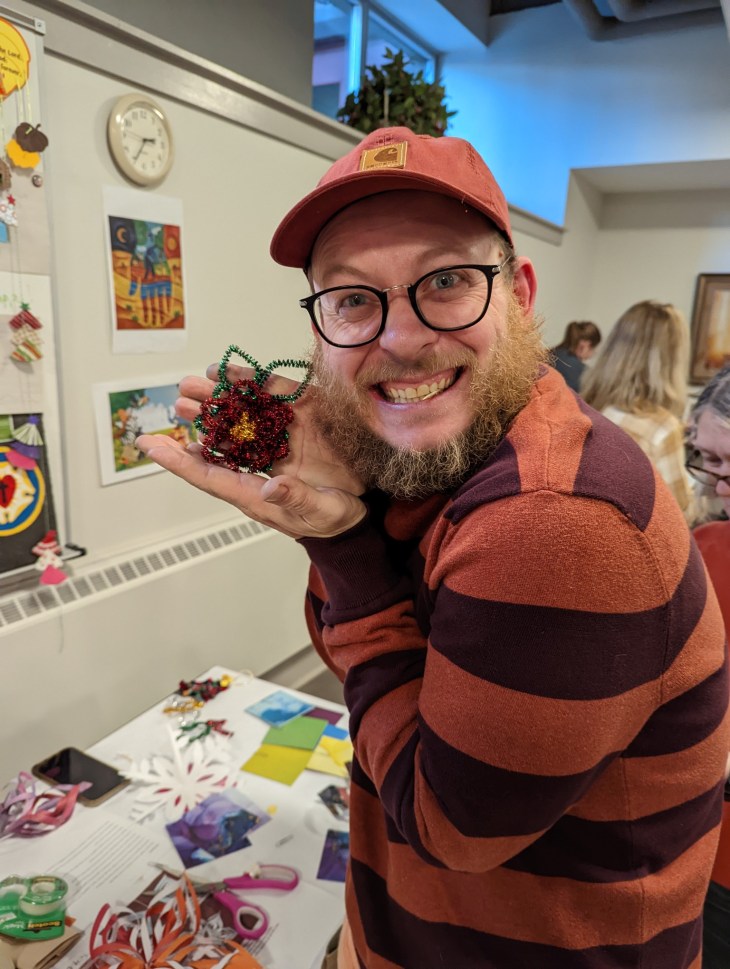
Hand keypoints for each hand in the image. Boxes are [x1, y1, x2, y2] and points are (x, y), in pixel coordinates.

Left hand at [136, 363, 366, 539]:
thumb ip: (298, 499)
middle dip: (194, 425)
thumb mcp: (324, 512)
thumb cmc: (335, 517)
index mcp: (255, 495)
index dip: (179, 461)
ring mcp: (273, 450)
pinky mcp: (292, 433)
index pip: (210, 477)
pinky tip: (235, 379)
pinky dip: (251, 394)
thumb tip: (271, 486)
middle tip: (175, 402)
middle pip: (217, 447)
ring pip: (236, 426)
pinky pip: (265, 411)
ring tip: (193, 385)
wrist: (356, 511)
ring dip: (216, 406)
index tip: (150, 446)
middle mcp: (256, 470)